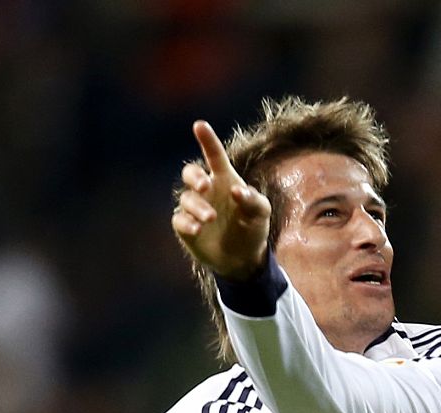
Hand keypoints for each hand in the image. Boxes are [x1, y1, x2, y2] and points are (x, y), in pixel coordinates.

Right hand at [171, 120, 272, 277]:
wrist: (244, 258)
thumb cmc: (253, 227)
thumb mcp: (261, 213)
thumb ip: (253, 199)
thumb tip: (236, 190)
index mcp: (225, 179)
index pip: (214, 156)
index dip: (207, 140)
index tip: (199, 125)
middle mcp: (206, 190)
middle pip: (191, 173)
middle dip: (195, 176)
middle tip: (206, 186)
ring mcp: (194, 208)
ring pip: (187, 199)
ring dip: (198, 207)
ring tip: (211, 218)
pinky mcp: (186, 227)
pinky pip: (179, 220)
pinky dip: (187, 223)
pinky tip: (198, 228)